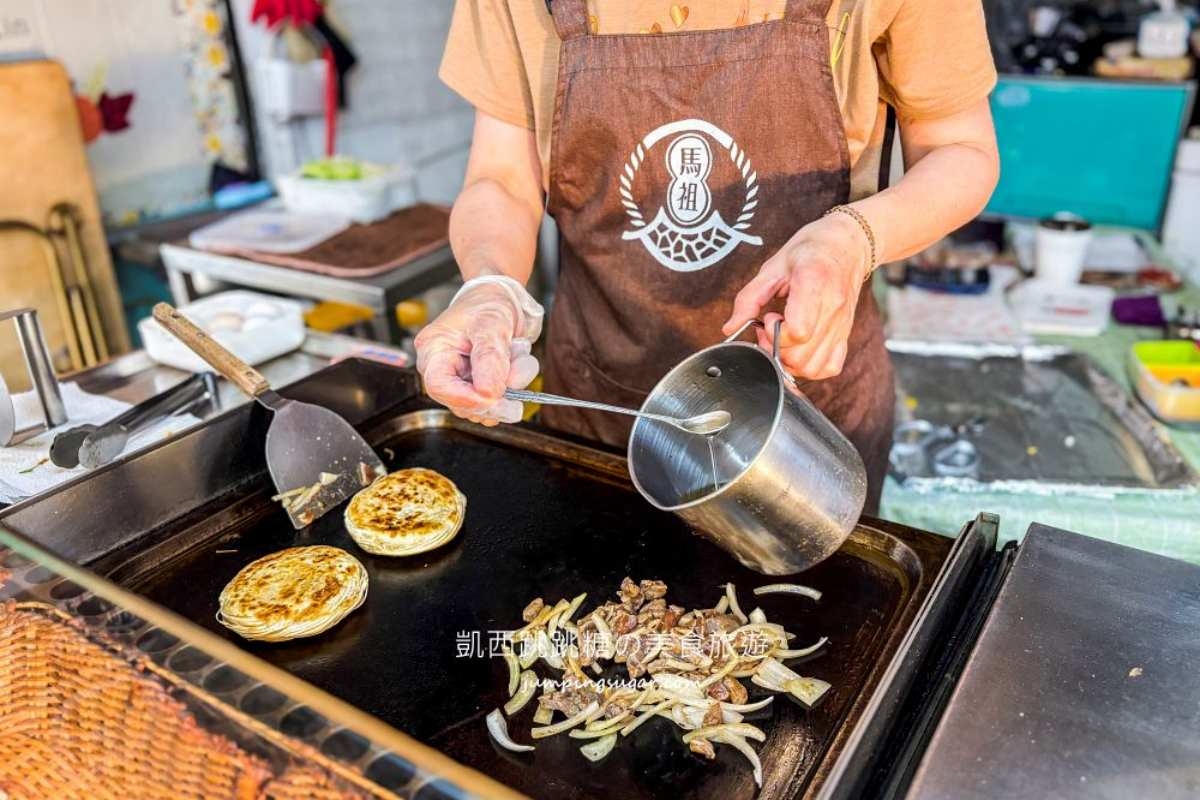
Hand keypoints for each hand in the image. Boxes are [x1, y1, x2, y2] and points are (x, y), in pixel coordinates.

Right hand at [414, 277, 542, 425]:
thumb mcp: (491, 323)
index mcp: (434, 349)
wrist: (501, 298)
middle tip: (519, 385)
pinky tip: (518, 362)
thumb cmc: (487, 303)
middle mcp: (443, 368)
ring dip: (511, 388)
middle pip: (462, 402)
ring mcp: (461, 379)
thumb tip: (488, 393)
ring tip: (519, 355)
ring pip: (484, 405)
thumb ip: (490, 358)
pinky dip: (515, 386)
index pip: (438, 386)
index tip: (493, 398)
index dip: (465, 398)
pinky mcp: (479, 385)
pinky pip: (497, 400)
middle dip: (495, 397)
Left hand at [723, 212, 872, 380]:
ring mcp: (842, 324)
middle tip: (770, 328)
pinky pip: (829, 367)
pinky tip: (799, 348)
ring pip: (812, 367)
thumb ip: (749, 298)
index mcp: (814, 283)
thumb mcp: (773, 266)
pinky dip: (810, 367)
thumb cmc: (811, 249)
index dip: (775, 333)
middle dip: (776, 348)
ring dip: (789, 360)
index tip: (769, 317)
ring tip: (783, 337)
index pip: (798, 331)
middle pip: (801, 355)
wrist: (848, 245)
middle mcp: (833, 308)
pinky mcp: (846, 333)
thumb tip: (731, 328)